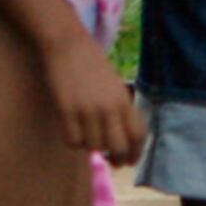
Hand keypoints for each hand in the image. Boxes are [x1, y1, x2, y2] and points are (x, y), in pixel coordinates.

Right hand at [40, 32, 144, 156]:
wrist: (67, 44)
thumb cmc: (91, 64)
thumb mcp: (114, 85)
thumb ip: (119, 109)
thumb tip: (120, 139)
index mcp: (124, 100)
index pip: (138, 135)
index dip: (136, 153)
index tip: (129, 161)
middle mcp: (109, 107)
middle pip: (119, 148)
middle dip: (116, 158)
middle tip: (110, 160)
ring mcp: (88, 110)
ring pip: (94, 147)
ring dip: (90, 145)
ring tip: (87, 133)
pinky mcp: (67, 110)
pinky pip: (73, 141)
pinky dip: (73, 140)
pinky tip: (72, 129)